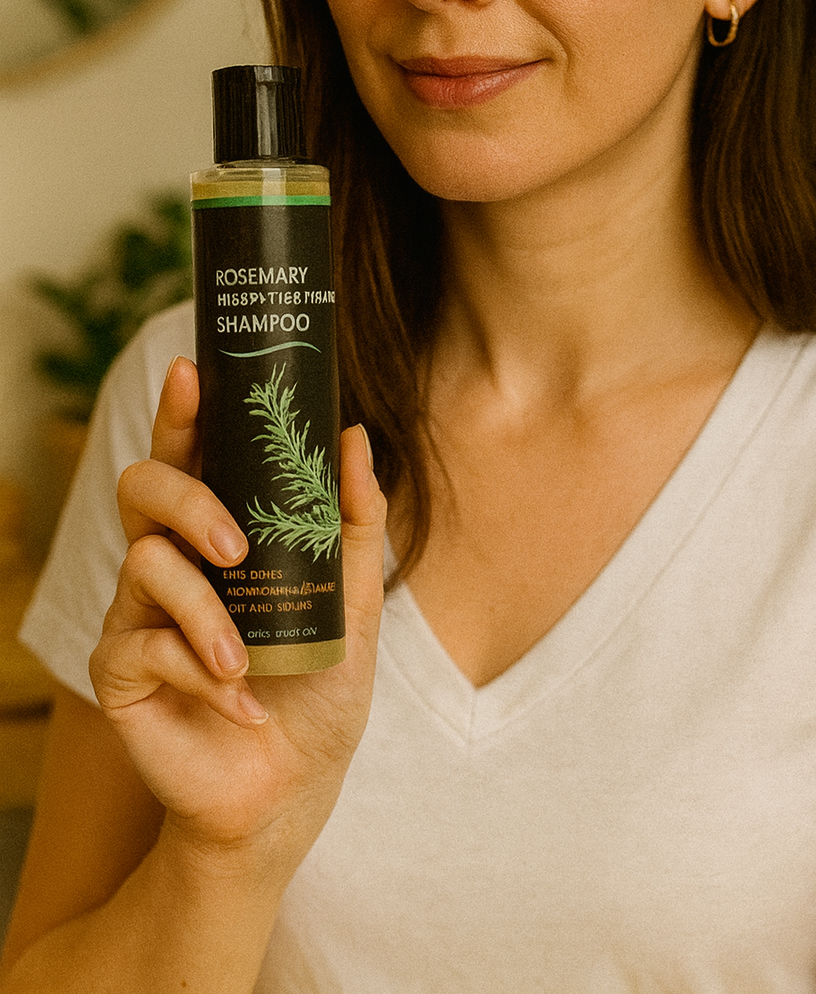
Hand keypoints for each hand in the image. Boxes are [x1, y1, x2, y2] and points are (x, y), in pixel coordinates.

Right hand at [89, 356, 386, 878]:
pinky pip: (144, 641)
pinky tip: (239, 706)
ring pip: (144, 561)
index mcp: (223, 533)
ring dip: (206, 612)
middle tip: (234, 544)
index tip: (191, 369)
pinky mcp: (120, 667)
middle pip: (144, 486)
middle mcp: (173, 559)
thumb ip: (352, 520)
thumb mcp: (355, 601)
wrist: (293, 786)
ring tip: (247, 662)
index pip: (193, 456)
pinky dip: (201, 672)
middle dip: (187, 501)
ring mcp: (140, 611)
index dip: (182, 410)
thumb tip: (355, 436)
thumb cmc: (320, 688)